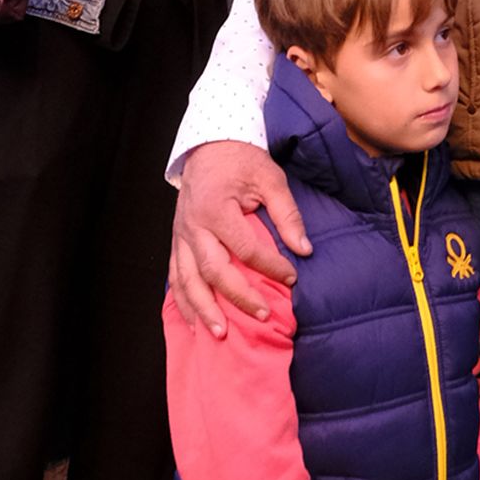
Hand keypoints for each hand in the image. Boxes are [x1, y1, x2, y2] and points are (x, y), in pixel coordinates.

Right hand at [170, 140, 310, 333]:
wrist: (209, 146)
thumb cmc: (242, 162)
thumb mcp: (270, 178)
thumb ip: (287, 214)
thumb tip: (304, 249)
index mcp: (217, 208)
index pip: (245, 248)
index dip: (269, 266)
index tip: (292, 277)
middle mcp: (193, 226)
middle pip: (213, 270)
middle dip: (237, 297)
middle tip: (262, 315)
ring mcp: (180, 236)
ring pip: (187, 280)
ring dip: (202, 309)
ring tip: (219, 333)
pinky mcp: (175, 242)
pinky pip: (174, 277)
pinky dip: (183, 301)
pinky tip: (193, 321)